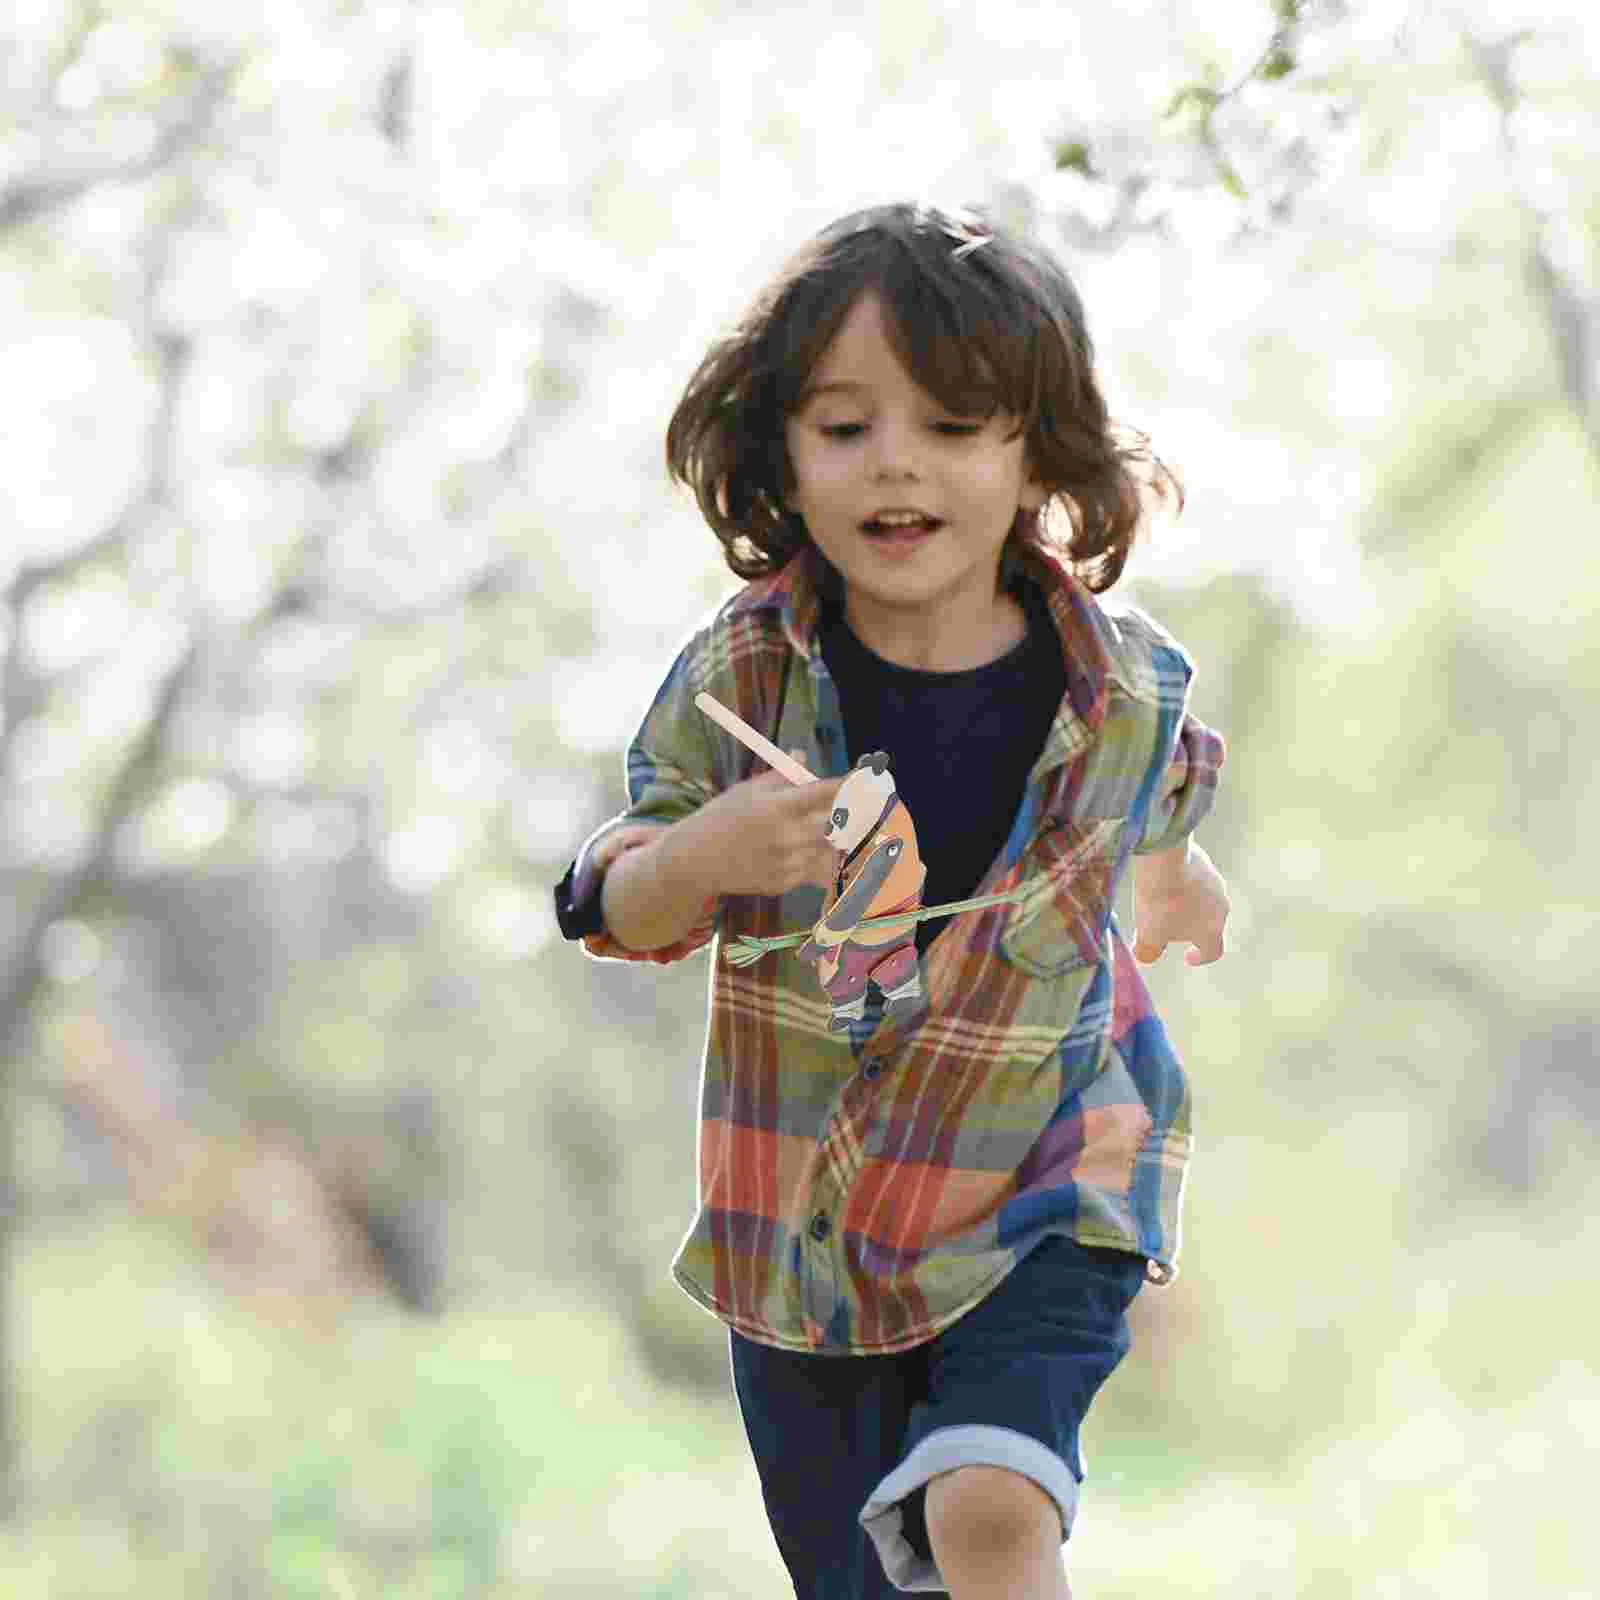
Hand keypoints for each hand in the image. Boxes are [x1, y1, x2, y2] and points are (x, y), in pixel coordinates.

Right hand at [675, 750, 841, 899]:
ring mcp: (787, 863)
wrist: (695, 859)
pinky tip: (794, 853)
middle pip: (838, 824)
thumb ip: (780, 775)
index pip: (825, 793)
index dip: (850, 785)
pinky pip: (813, 870)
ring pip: (829, 850)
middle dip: (850, 815)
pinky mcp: (785, 883)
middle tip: (857, 808)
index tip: (869, 778)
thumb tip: (802, 755)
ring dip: (832, 840)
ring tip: (818, 832)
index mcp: (778, 806)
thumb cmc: (721, 817)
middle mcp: (786, 836)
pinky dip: (812, 860)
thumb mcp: (747, 790)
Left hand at [1131, 845, 1229, 966]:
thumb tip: (1145, 957)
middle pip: (1207, 924)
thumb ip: (1148, 951)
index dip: (1200, 957)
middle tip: (1164, 925)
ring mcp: (1216, 882)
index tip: (1187, 957)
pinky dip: (1183, 883)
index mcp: (1212, 931)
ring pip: (1203, 899)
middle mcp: (1222, 907)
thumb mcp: (1149, 933)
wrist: (1164, 857)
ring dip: (1186, 903)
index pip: (1213, 951)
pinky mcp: (1205, 862)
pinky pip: (1196, 878)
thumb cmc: (1159, 902)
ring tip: (1161, 899)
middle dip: (1188, 927)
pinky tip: (1163, 879)